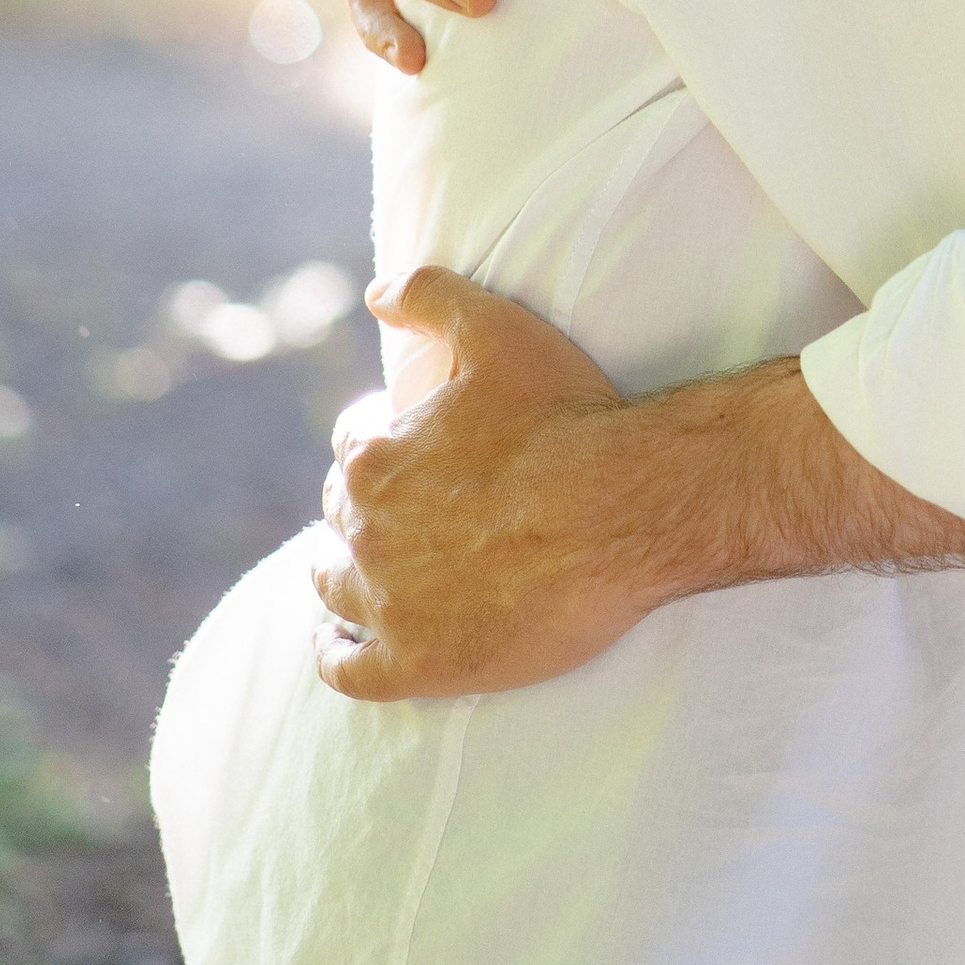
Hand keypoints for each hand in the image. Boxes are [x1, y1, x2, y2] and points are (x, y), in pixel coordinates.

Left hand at [312, 266, 964, 703]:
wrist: (630, 509)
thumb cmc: (569, 415)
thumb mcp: (498, 329)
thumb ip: (427, 295)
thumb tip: (373, 294)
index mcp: (374, 456)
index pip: (353, 449)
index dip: (384, 444)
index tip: (417, 454)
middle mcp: (365, 530)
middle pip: (343, 518)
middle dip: (368, 510)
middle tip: (413, 515)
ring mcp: (387, 603)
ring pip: (334, 589)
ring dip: (344, 578)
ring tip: (375, 576)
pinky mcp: (416, 665)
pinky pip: (345, 669)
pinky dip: (339, 654)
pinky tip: (350, 646)